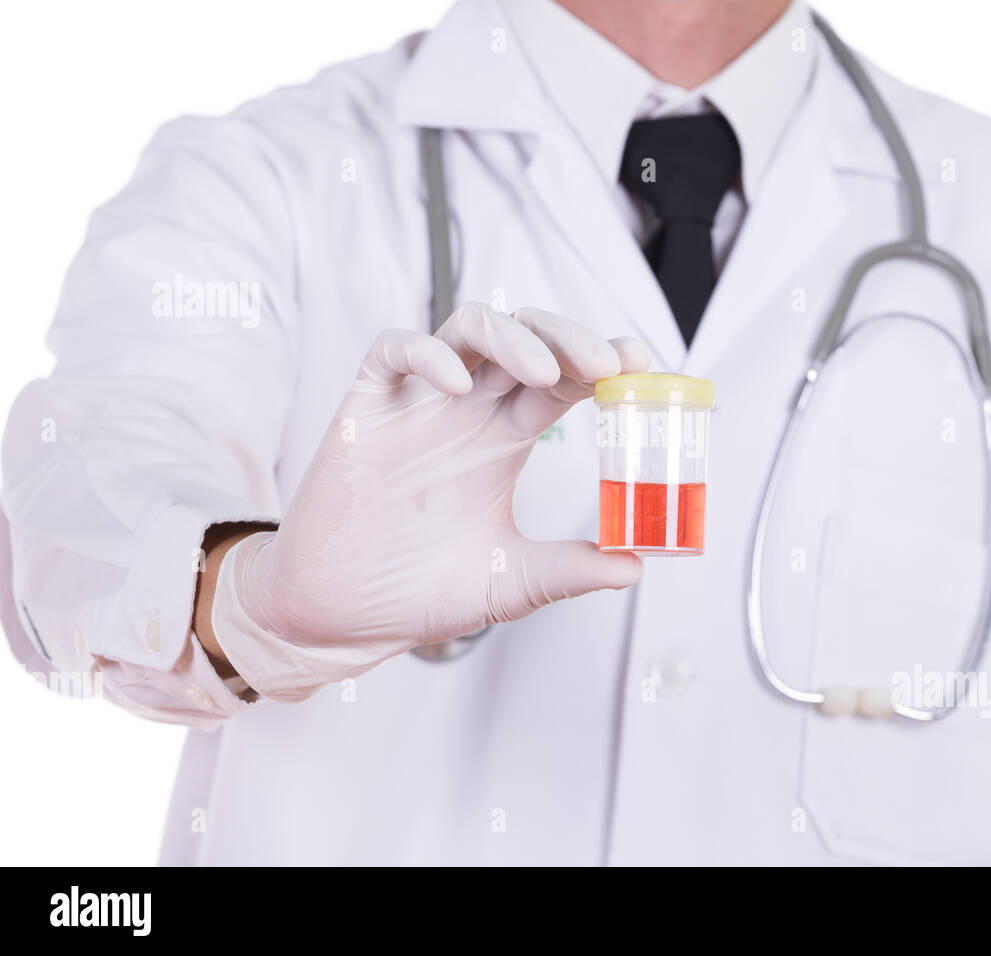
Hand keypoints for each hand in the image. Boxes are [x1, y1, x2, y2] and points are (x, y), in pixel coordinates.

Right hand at [209, 303, 648, 699]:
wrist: (341, 617)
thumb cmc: (419, 591)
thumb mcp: (512, 581)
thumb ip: (570, 569)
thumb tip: (637, 566)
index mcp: (505, 439)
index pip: (563, 378)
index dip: (600, 362)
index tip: (640, 366)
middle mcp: (468, 411)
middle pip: (527, 339)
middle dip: (570, 338)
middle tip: (607, 364)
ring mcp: (418, 403)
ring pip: (469, 329)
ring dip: (512, 337)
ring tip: (544, 373)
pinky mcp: (366, 407)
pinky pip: (394, 351)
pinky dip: (427, 353)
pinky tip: (457, 382)